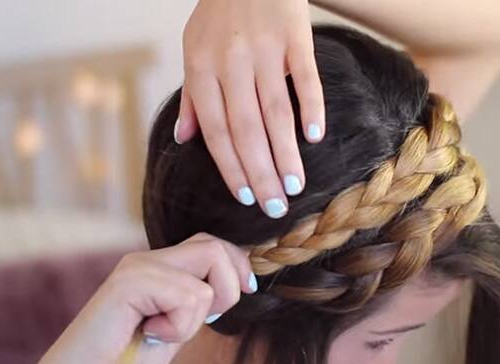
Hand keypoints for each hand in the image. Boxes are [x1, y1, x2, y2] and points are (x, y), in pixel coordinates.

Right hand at [21, 233, 256, 363]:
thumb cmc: (130, 359)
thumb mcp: (178, 323)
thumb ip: (199, 298)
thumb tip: (242, 280)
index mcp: (158, 265)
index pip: (213, 243)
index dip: (238, 266)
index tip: (247, 292)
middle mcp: (147, 259)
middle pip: (215, 247)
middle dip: (228, 288)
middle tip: (206, 318)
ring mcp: (137, 268)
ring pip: (206, 277)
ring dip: (195, 319)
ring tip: (163, 332)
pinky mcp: (130, 283)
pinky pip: (188, 298)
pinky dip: (179, 328)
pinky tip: (150, 335)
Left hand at [177, 0, 324, 218]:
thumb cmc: (219, 16)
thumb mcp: (193, 50)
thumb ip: (192, 97)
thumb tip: (184, 140)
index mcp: (202, 70)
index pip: (216, 132)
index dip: (231, 168)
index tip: (246, 198)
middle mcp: (231, 63)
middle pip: (246, 130)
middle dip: (260, 173)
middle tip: (276, 208)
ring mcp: (264, 50)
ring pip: (275, 111)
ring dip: (285, 153)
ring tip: (295, 187)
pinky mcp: (294, 37)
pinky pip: (304, 77)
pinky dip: (312, 107)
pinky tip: (316, 138)